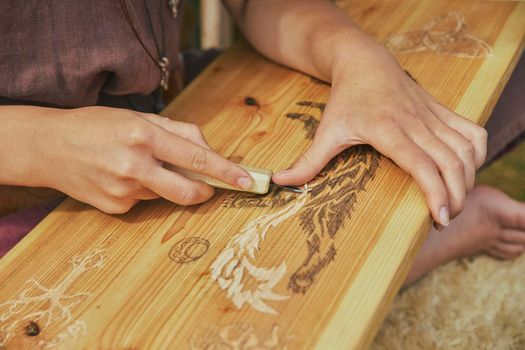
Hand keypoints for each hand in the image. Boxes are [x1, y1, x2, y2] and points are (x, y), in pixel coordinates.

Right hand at [38, 106, 251, 212]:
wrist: (49, 147)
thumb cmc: (97, 126)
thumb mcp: (139, 117)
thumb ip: (179, 132)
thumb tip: (209, 150)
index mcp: (143, 137)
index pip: (196, 158)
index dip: (225, 171)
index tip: (246, 181)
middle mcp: (134, 166)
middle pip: (187, 192)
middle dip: (204, 192)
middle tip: (207, 186)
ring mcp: (123, 191)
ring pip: (165, 194)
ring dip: (165, 183)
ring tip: (139, 165)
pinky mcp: (114, 207)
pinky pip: (144, 201)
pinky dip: (144, 190)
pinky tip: (122, 177)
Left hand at [273, 41, 486, 226]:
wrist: (364, 62)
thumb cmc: (345, 99)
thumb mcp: (326, 130)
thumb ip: (308, 161)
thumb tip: (279, 182)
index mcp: (388, 130)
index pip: (421, 163)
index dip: (436, 192)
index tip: (439, 217)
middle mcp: (415, 122)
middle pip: (450, 161)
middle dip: (456, 194)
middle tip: (446, 218)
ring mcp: (432, 115)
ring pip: (466, 148)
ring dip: (468, 177)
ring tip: (456, 200)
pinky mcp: (441, 110)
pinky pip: (472, 131)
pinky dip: (477, 153)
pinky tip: (468, 169)